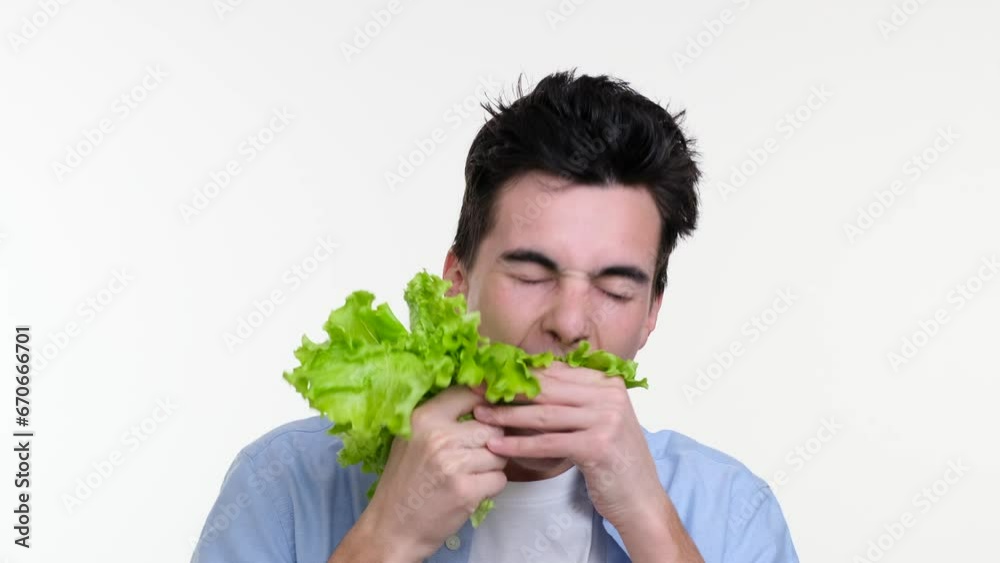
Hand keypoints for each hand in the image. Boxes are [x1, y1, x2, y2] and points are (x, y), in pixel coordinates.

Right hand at [357, 385, 507, 560]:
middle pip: (491, 426)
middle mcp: (439, 437)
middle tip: (474, 455)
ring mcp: (454, 464)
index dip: (483, 403)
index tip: (485, 415)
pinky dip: (491, 486)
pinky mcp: (466, 491)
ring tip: (470, 474)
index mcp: (423, 417)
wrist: (392, 528)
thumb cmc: (404, 481)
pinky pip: (499, 478)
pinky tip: (472, 490)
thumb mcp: (410, 438)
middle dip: (490, 441)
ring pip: (499, 453)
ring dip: (492, 465)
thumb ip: (440, 417)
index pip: (468, 395)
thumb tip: (480, 395)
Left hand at [472, 361, 663, 529]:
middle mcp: (609, 395)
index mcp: (608, 382)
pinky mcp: (597, 445)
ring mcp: (606, 419)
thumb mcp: (598, 420)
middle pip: (548, 389)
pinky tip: (497, 446)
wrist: (641, 499)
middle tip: (477, 391)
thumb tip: (529, 382)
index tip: (491, 375)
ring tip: (481, 417)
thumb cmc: (613, 461)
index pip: (556, 371)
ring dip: (507, 416)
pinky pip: (548, 443)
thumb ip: (573, 399)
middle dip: (509, 390)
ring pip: (544, 414)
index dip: (521, 373)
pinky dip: (519, 444)